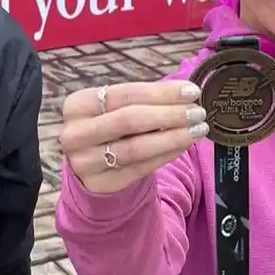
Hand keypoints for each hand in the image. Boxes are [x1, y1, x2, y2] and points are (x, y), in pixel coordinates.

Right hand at [60, 81, 207, 194]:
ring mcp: (85, 161)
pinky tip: (183, 145)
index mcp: (77, 105)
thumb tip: (187, 92)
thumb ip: (146, 99)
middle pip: (129, 120)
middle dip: (169, 114)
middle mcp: (75, 133)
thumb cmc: (109, 128)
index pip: (124, 94)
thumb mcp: (116, 109)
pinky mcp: (101, 183)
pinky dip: (166, 155)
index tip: (192, 91)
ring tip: (197, 130)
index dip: (160, 92)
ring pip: (136, 147)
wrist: (90, 165)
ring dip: (172, 137)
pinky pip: (140, 168)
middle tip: (198, 112)